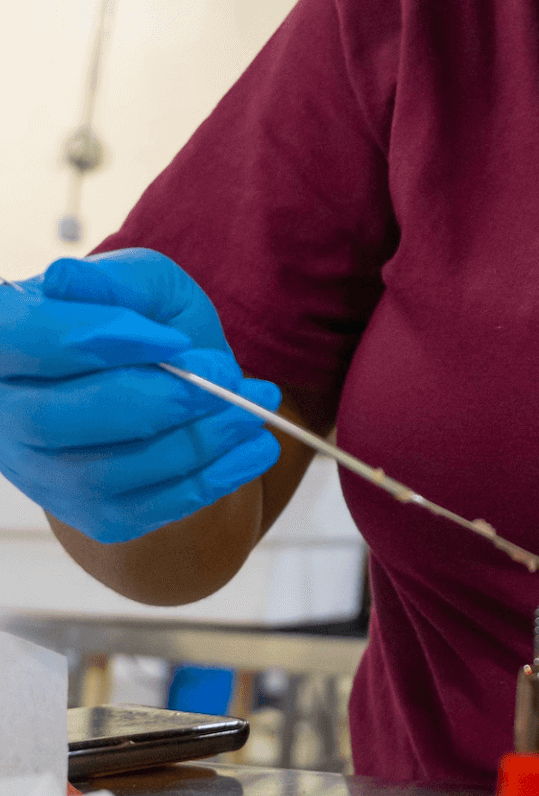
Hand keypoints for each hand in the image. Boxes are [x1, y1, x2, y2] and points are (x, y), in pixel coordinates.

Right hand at [0, 249, 279, 541]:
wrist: (171, 384)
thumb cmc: (146, 324)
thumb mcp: (142, 284)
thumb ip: (115, 284)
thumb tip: (64, 280)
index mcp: (6, 343)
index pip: (23, 339)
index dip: (96, 339)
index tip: (173, 338)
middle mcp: (7, 415)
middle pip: (53, 420)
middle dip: (155, 401)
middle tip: (228, 376)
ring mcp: (44, 474)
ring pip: (102, 474)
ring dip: (192, 442)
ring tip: (255, 408)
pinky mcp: (91, 515)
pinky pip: (142, 512)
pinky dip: (209, 480)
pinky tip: (256, 449)